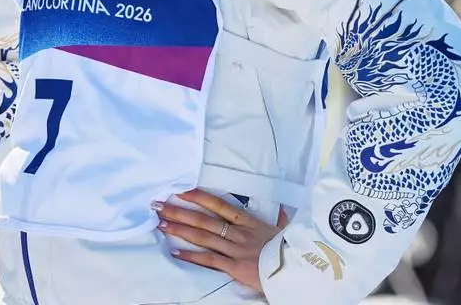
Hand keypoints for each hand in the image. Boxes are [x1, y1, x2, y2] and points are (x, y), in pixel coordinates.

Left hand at [154, 189, 285, 293]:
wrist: (301, 269)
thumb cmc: (294, 251)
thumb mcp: (286, 231)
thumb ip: (279, 221)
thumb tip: (281, 210)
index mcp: (251, 222)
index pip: (220, 206)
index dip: (200, 197)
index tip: (182, 189)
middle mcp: (240, 233)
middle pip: (205, 219)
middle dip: (180, 211)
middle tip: (159, 205)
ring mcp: (237, 249)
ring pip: (204, 236)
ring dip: (180, 229)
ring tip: (161, 224)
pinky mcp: (236, 267)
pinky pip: (210, 260)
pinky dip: (192, 256)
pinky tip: (176, 251)